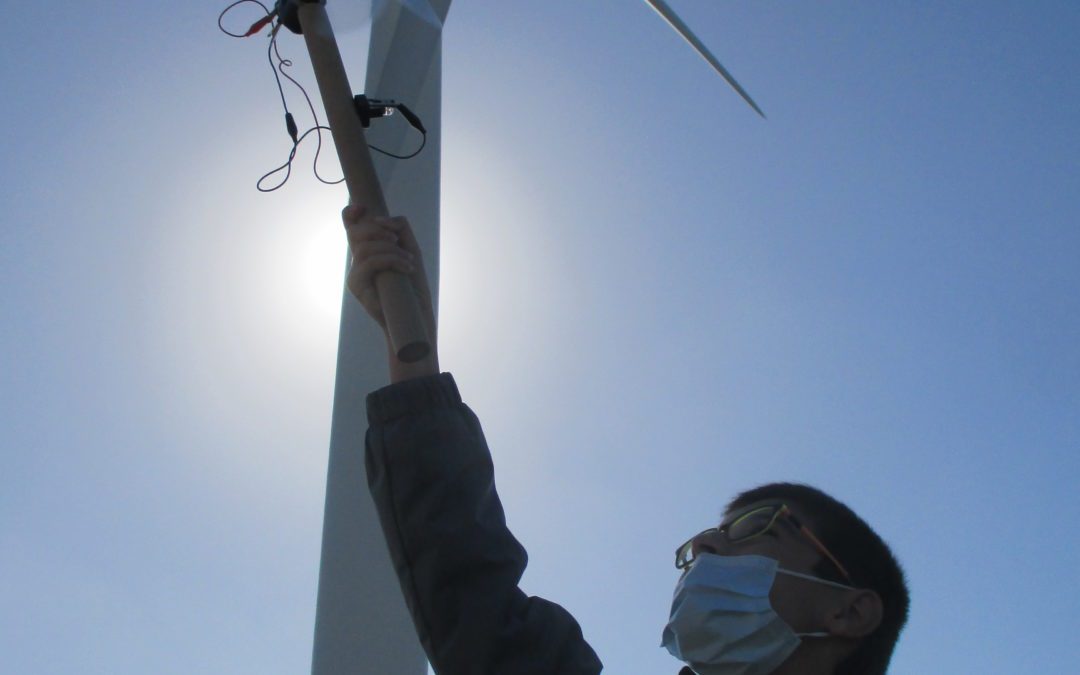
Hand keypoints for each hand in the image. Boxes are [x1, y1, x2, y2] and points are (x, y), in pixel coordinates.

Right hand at [341, 205, 437, 379]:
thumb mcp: (411, 251)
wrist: (415, 318)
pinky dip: (391, 259)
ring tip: (409, 261)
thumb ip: (400, 229)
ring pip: (364, 245)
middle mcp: (358, 261)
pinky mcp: (356, 285)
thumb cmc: (413, 288)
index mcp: (369, 251)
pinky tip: (407, 267)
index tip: (362, 208)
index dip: (351, 212)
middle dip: (378, 229)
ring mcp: (355, 273)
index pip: (350, 225)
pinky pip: (369, 261)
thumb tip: (384, 219)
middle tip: (398, 241)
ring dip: (390, 248)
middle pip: (356, 230)